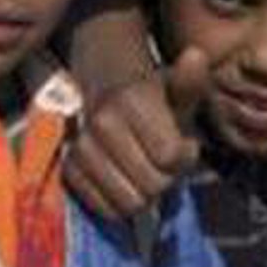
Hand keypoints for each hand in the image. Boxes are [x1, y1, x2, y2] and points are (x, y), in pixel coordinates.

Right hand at [64, 47, 207, 221]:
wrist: (108, 100)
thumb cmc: (153, 102)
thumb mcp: (177, 91)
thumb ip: (189, 82)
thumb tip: (196, 56)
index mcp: (130, 100)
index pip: (170, 157)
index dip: (184, 158)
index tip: (183, 146)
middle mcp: (101, 123)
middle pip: (152, 186)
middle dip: (165, 179)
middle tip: (162, 163)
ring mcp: (81, 148)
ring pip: (130, 204)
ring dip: (145, 195)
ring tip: (145, 172)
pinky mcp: (70, 171)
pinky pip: (107, 211)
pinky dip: (121, 205)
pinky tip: (126, 183)